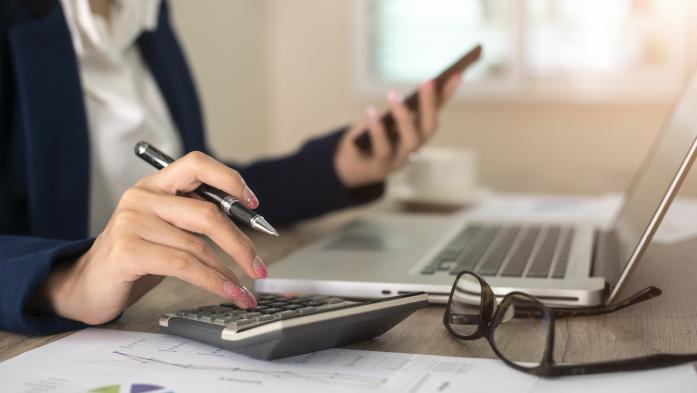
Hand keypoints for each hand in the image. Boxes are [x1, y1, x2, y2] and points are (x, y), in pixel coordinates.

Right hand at [31, 152, 264, 324]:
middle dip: (240, 242)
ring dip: (229, 272)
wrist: (86, 286)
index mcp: (155, 185)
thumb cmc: (135, 257)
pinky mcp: (128, 251)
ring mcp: (132, 223)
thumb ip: (196, 218)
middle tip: (259, 266)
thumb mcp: (166, 229)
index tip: (254, 203)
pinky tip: (229, 292)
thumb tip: (247, 225)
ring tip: (245, 289)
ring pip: (198, 246)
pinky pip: (185, 266)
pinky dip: (214, 282)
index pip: (196, 164)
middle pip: (207, 213)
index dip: (229, 179)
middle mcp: (142, 197)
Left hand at [334, 74, 461, 187]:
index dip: (447, 95)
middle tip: (428, 82)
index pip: (436, 111)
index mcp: (416, 135)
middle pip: (428, 128)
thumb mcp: (384, 119)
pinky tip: (371, 111)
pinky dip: (377, 129)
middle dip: (429, 104)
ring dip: (404, 117)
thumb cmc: (369, 137)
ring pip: (411, 141)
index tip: (456, 74)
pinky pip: (382, 149)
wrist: (348, 167)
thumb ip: (398, 108)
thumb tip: (409, 91)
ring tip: (393, 96)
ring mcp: (399, 160)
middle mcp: (413, 148)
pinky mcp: (380, 166)